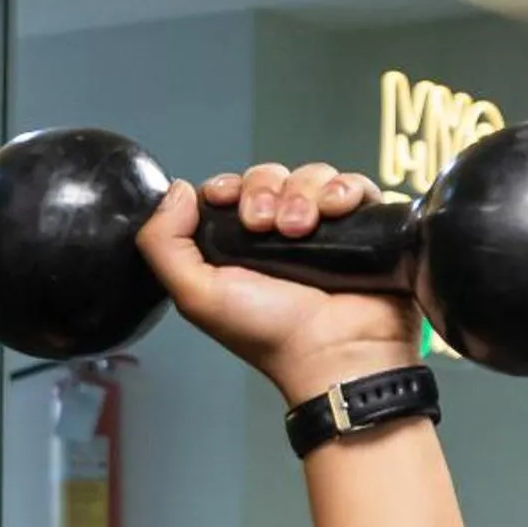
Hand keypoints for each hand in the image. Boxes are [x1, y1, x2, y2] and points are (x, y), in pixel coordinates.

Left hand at [138, 161, 420, 405]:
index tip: (227, 200)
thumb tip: (174, 191)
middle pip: (268, 177)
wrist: (335, 350)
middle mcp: (277, 236)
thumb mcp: (197, 296)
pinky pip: (352, 185)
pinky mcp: (362, 226)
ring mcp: (321, 229)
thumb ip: (165, 245)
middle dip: (265, 191)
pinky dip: (343, 189)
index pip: (229, 191)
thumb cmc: (270, 334)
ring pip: (310, 176)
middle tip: (268, 226)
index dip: (227, 187)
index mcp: (237, 250)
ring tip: (302, 229)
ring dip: (303, 193)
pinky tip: (336, 211)